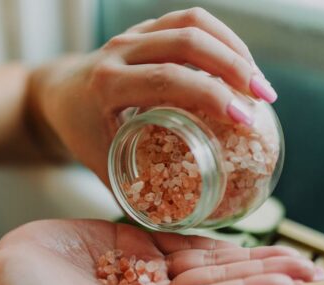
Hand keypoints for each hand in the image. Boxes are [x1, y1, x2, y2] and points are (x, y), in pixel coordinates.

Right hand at [0, 219, 319, 284]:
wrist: (2, 279)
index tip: (292, 284)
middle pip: (220, 284)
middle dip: (265, 277)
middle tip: (311, 269)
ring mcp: (147, 273)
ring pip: (207, 263)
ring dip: (249, 258)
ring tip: (291, 256)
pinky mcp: (135, 247)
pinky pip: (182, 242)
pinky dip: (213, 241)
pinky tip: (242, 243)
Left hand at [29, 7, 277, 181]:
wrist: (60, 98)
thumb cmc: (83, 135)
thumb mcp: (104, 165)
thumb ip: (140, 190)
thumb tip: (186, 226)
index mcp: (107, 85)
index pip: (166, 80)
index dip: (211, 95)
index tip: (244, 120)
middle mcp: (120, 52)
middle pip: (186, 43)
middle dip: (233, 69)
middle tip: (263, 101)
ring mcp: (134, 35)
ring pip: (192, 24)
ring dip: (233, 50)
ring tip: (259, 84)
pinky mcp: (147, 28)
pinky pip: (189, 20)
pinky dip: (222, 37)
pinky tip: (241, 63)